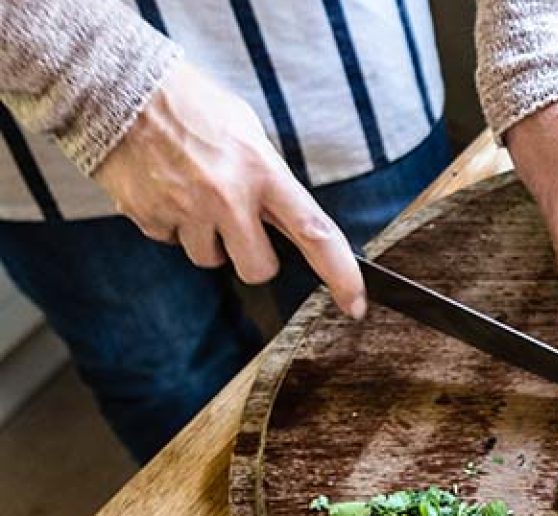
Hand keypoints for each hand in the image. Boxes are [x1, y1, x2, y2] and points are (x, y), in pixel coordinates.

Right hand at [92, 61, 365, 316]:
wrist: (120, 88)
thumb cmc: (192, 106)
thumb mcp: (247, 132)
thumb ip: (270, 179)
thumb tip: (286, 218)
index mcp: (263, 172)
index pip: (316, 233)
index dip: (341, 275)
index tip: (355, 305)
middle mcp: (227, 197)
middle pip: (259, 269)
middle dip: (252, 256)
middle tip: (239, 224)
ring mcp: (185, 210)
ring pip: (209, 260)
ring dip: (207, 238)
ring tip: (192, 193)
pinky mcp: (148, 217)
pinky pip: (170, 241)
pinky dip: (171, 223)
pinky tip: (165, 188)